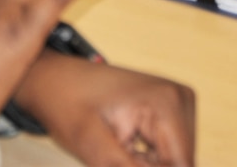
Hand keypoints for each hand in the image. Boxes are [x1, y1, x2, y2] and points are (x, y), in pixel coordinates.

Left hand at [14, 52, 195, 166]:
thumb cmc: (65, 104)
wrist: (54, 79)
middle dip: (146, 166)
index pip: (182, 165)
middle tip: (114, 153)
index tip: (117, 159)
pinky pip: (168, 150)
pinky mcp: (169, 109)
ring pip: (176, 159)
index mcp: (167, 103)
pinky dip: (145, 158)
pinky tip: (122, 143)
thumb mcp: (94, 149)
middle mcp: (180, 98)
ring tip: (116, 147)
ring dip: (145, 164)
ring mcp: (177, 101)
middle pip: (181, 162)